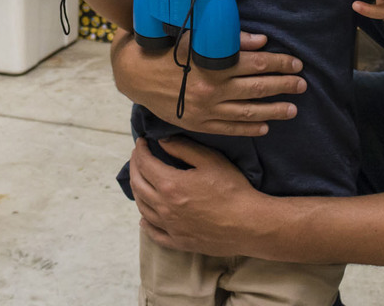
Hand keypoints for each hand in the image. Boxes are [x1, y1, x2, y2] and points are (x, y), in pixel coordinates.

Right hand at [111, 29, 306, 135]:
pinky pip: (229, 128)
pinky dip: (249, 128)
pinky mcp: (197, 123)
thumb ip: (230, 40)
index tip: (296, 63)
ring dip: (273, 110)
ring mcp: (205, 110)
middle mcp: (212, 90)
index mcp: (213, 65)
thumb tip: (261, 41)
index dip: (279, 63)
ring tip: (292, 109)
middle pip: (257, 88)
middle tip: (302, 85)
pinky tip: (265, 127)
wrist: (134, 74)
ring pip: (247, 112)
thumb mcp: (196, 38)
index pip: (257, 64)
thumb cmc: (166, 49)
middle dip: (283, 86)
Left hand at [130, 136, 264, 255]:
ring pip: (143, 208)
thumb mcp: (211, 160)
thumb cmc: (233, 189)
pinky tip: (144, 218)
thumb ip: (183, 148)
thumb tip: (162, 142)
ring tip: (141, 180)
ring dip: (138, 191)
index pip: (145, 164)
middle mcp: (164, 207)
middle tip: (138, 156)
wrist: (248, 224)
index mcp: (170, 185)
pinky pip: (154, 233)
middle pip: (138, 185)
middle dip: (135, 167)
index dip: (140, 151)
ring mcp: (170, 227)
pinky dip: (145, 223)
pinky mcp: (178, 241)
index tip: (141, 142)